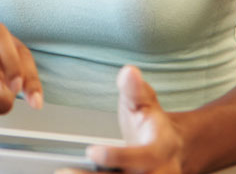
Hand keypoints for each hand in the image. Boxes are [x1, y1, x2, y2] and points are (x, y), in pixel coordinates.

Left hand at [59, 66, 183, 173]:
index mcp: (162, 148)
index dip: (118, 156)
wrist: (171, 149)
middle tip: (66, 171)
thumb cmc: (151, 125)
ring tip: (64, 173)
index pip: (144, 157)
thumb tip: (129, 72)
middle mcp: (160, 172)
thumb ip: (134, 89)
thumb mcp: (145, 102)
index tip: (92, 151)